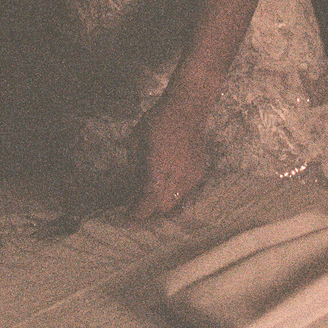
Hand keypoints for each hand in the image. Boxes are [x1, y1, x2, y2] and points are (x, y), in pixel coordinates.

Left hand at [126, 99, 208, 220]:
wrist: (187, 109)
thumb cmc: (157, 121)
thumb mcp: (136, 140)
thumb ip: (134, 165)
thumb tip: (135, 183)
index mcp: (158, 168)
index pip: (148, 201)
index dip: (138, 213)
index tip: (128, 218)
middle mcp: (177, 176)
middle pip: (162, 206)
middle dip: (149, 211)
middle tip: (136, 208)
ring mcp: (191, 176)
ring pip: (176, 202)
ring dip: (162, 204)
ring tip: (150, 199)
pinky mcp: (199, 173)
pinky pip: (186, 192)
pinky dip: (174, 194)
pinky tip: (166, 188)